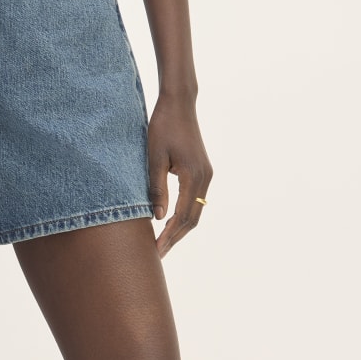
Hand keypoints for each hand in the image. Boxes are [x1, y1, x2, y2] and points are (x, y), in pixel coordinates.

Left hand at [147, 92, 212, 258]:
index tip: (156, 250)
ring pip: (195, 212)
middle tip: (158, 255)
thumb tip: (157, 218)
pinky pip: (195, 201)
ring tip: (162, 244)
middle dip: (175, 238)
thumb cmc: (163, 127)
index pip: (182, 216)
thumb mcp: (154, 158)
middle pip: (193, 219)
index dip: (169, 236)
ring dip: (180, 229)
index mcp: (194, 176)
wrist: (180, 104)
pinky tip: (169, 224)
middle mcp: (205, 178)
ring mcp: (206, 175)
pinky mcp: (202, 172)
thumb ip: (157, 188)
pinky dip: (183, 216)